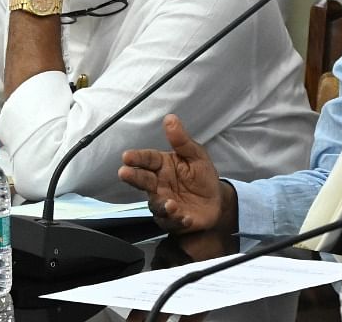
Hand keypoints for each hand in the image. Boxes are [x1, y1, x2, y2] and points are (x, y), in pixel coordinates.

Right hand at [118, 114, 229, 232]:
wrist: (216, 201)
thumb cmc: (202, 176)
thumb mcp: (196, 155)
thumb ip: (181, 140)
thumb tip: (170, 119)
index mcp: (162, 166)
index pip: (147, 159)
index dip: (137, 157)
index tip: (127, 156)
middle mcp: (158, 184)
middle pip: (142, 180)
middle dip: (133, 177)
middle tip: (125, 173)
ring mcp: (164, 202)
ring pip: (156, 204)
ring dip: (162, 205)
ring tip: (171, 204)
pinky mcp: (172, 220)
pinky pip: (171, 221)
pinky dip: (177, 220)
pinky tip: (185, 217)